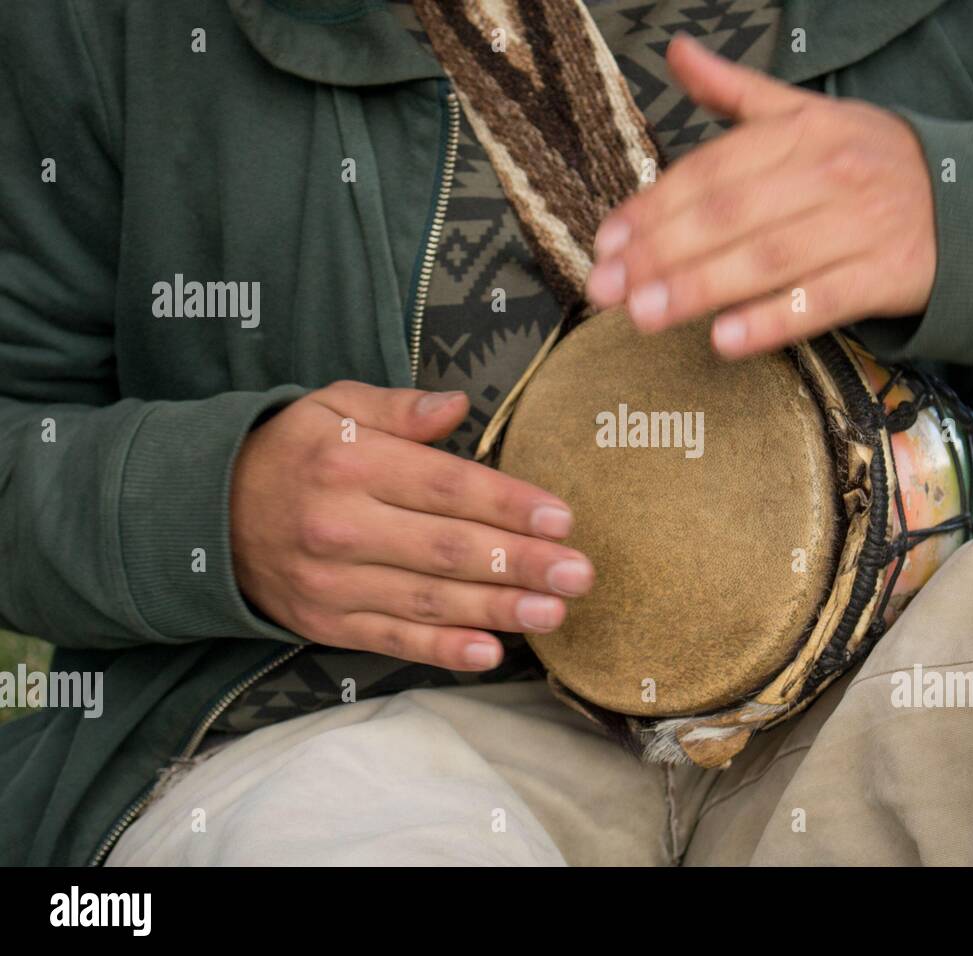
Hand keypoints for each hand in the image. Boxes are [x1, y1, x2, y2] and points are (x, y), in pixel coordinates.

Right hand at [229, 381, 593, 670]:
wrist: (203, 513)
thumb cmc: (290, 451)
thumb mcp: (333, 406)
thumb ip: (398, 408)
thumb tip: (458, 405)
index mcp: (353, 464)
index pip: (448, 487)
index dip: (509, 505)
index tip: (562, 519)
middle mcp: (344, 526)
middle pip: (449, 549)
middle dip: (521, 563)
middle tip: (579, 573)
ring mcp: (334, 582)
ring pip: (430, 601)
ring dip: (497, 610)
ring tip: (554, 613)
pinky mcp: (327, 623)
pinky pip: (393, 641)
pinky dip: (443, 652)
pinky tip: (491, 652)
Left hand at [585, 33, 936, 358]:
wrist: (970, 201)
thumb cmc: (868, 162)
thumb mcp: (807, 116)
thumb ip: (736, 92)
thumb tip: (677, 53)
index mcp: (800, 131)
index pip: (712, 169)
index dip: (654, 206)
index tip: (608, 242)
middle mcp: (828, 174)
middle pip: (730, 215)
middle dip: (661, 252)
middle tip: (609, 288)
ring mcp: (859, 226)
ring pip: (767, 259)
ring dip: (701, 289)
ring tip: (645, 315)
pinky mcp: (885, 276)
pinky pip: (820, 302)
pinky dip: (773, 321)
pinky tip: (724, 340)